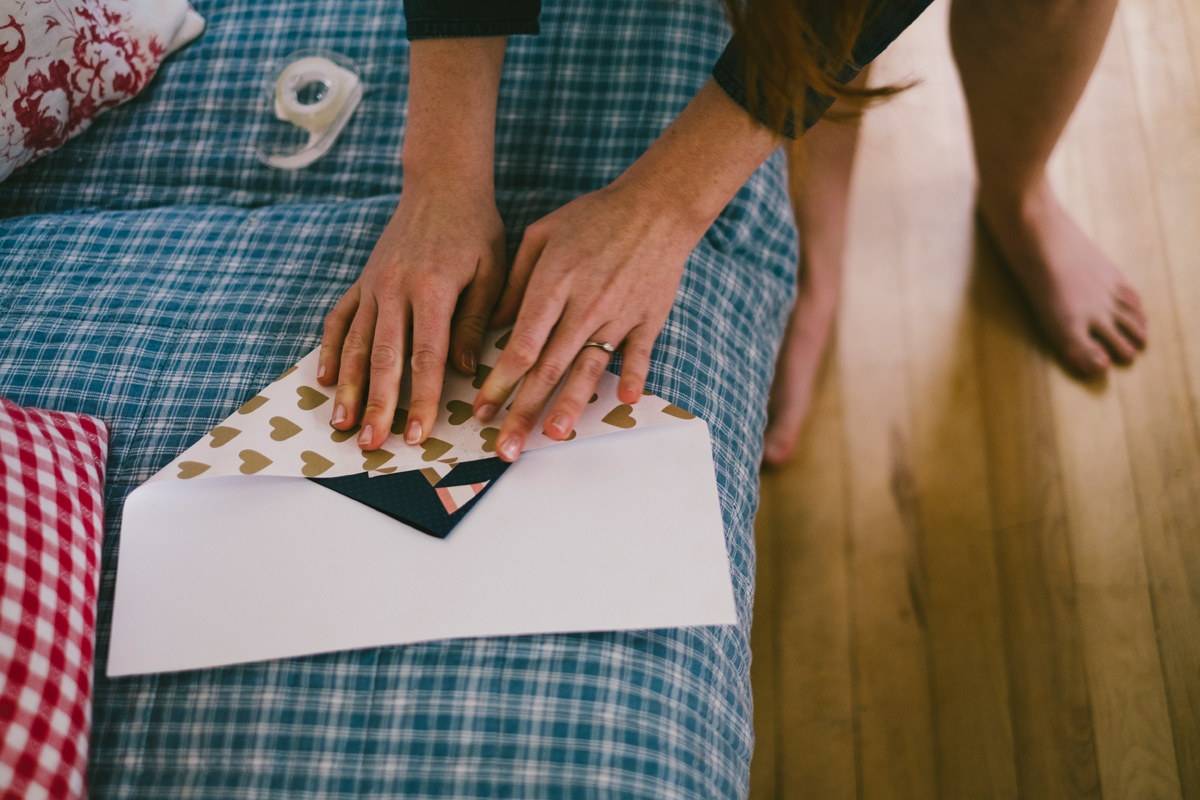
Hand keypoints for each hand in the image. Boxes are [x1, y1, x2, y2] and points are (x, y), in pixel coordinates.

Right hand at [318, 182, 505, 449]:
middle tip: (372, 444)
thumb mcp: (491, 273)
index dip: (420, 399)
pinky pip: (339, 319)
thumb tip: (462, 372)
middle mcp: (396, 289)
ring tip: (342, 424)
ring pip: (354, 344)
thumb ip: (473, 323)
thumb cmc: (475, 230)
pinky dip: (328, 350)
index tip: (417, 434)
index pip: (426, 357)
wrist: (442, 184)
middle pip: (384, 358)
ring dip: (347, 388)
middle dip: (377, 406)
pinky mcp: (362, 281)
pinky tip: (322, 379)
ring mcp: (374, 285)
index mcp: (433, 289)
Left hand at [472, 179, 703, 460]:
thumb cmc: (594, 217)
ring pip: (590, 367)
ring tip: (553, 435)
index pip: (522, 344)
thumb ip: (516, 280)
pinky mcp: (650, 318)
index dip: (499, 382)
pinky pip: (640, 353)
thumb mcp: (543, 234)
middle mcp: (585, 304)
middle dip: (524, 411)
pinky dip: (634, 376)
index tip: (481, 410)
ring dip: (572, 405)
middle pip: (550, 368)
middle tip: (506, 446)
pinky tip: (624, 401)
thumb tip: (493, 325)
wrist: (657, 205)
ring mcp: (620, 314)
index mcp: (554, 283)